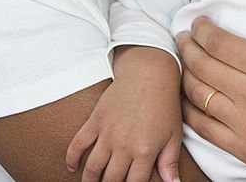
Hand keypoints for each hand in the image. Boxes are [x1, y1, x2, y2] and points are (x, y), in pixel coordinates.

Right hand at [66, 46, 183, 181]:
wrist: (150, 74)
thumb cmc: (165, 104)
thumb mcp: (173, 134)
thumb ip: (170, 162)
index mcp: (145, 151)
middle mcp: (124, 145)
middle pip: (111, 179)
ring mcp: (107, 133)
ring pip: (92, 167)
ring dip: (89, 180)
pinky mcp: (96, 120)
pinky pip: (78, 144)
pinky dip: (72, 158)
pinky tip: (72, 167)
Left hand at [178, 0, 245, 181]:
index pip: (222, 43)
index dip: (204, 29)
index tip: (199, 21)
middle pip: (204, 65)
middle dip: (189, 46)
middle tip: (184, 35)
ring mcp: (243, 126)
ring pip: (197, 94)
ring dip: (185, 73)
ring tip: (183, 60)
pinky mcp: (242, 150)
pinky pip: (202, 128)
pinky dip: (188, 110)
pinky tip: (187, 100)